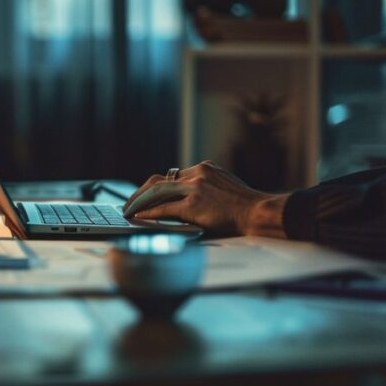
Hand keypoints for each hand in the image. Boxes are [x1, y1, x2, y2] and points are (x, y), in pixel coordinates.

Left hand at [122, 160, 287, 237]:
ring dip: (138, 201)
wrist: (258, 212)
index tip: (146, 193)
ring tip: (128, 210)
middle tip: (129, 202)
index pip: (173, 175)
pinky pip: (164, 208)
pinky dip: (148, 213)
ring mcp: (194, 188)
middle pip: (159, 179)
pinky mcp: (193, 204)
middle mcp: (197, 173)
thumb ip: (207, 186)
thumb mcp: (225, 185)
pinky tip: (139, 218)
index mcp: (204, 168)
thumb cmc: (245, 206)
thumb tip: (190, 197)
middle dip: (140, 192)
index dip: (157, 186)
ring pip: (157, 191)